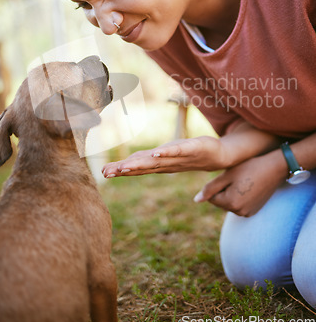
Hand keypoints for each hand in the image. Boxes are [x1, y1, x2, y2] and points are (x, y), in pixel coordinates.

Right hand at [102, 136, 225, 177]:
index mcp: (159, 164)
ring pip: (156, 161)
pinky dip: (167, 152)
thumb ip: (148, 159)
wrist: (218, 156)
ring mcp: (179, 157)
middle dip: (124, 170)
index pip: (137, 167)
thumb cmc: (190, 154)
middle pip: (143, 166)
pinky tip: (156, 153)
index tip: (103, 173)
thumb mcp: (166, 156)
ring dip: (140, 164)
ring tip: (125, 167)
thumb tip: (129, 163)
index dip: (120, 170)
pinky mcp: (192, 148)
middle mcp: (166, 163)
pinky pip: (178, 151)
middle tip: (107, 173)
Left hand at [194, 152, 287, 216]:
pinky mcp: (253, 211)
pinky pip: (239, 205)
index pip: (211, 197)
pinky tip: (249, 186)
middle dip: (224, 190)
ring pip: (229, 203)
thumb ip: (210, 188)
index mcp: (230, 203)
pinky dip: (240, 196)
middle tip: (238, 177)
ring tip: (244, 181)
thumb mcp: (227, 175)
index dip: (218, 184)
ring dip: (232, 193)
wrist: (274, 168)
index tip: (230, 176)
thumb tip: (196, 201)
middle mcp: (239, 212)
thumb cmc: (248, 167)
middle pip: (220, 201)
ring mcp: (247, 213)